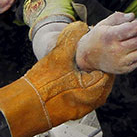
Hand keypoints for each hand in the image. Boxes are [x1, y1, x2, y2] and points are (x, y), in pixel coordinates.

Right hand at [0, 22, 113, 136]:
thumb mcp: (58, 55)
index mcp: (97, 87)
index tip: (92, 45)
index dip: (100, 52)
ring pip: (93, 82)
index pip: (109, 65)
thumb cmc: (43, 86)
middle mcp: (96, 99)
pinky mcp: (77, 109)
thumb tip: (82, 27)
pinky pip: (85, 91)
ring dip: (87, 72)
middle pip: (102, 74)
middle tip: (84, 53)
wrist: (27, 108)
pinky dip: (81, 81)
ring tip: (76, 62)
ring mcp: (86, 106)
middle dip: (95, 62)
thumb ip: (72, 37)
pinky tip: (69, 74)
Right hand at [76, 12, 136, 74]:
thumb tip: (132, 16)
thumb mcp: (104, 24)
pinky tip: (129, 51)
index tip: (133, 24)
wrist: (88, 56)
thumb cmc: (97, 38)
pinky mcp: (123, 69)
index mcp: (110, 36)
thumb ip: (118, 17)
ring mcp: (120, 61)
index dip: (136, 24)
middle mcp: (116, 50)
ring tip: (132, 42)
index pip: (134, 28)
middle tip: (134, 33)